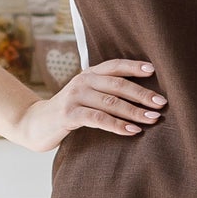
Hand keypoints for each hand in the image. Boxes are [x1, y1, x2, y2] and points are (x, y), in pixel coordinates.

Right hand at [12, 57, 165, 153]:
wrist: (34, 124)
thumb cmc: (68, 112)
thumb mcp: (85, 96)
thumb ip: (105, 92)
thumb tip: (141, 98)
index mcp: (89, 74)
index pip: (115, 66)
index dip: (134, 66)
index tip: (154, 71)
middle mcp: (83, 81)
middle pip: (118, 85)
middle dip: (142, 94)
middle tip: (162, 103)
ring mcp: (75, 97)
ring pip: (111, 103)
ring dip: (135, 111)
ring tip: (153, 119)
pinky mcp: (69, 115)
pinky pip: (98, 119)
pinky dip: (117, 125)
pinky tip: (132, 131)